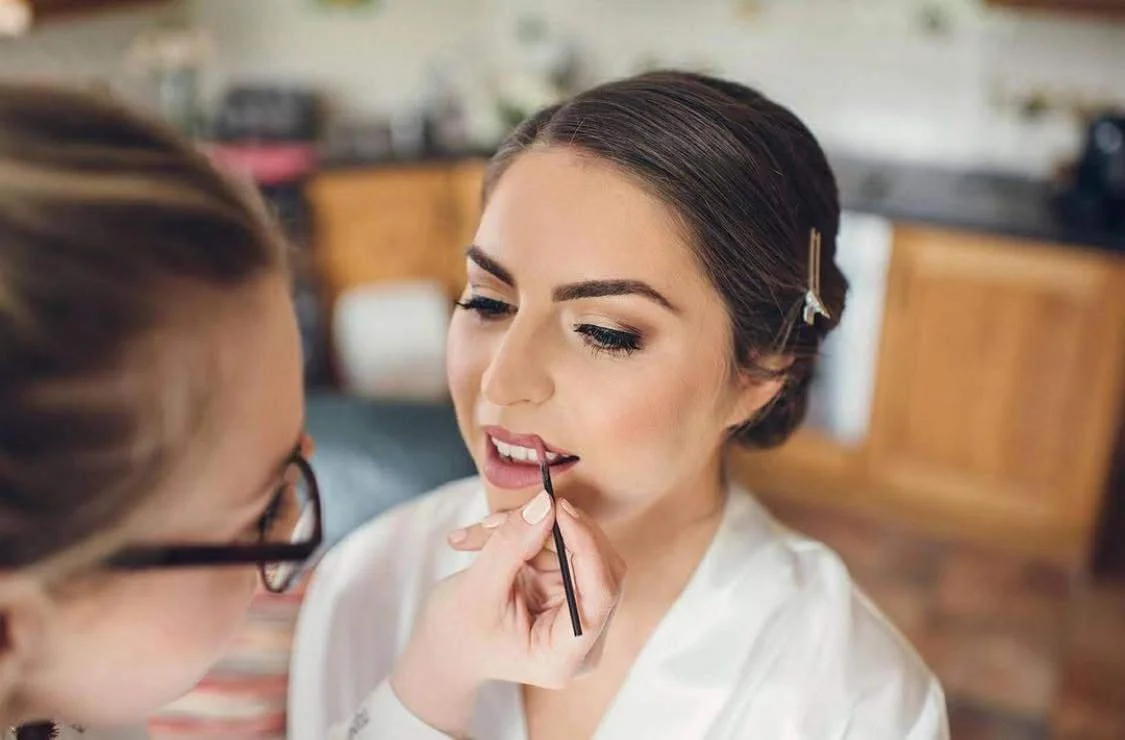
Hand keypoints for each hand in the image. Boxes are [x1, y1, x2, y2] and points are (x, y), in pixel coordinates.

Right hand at [390, 491, 624, 735]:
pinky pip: (559, 545)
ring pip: (577, 547)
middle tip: (522, 509)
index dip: (586, 547)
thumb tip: (546, 505)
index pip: (600, 595)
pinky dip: (527, 533)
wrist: (444, 647)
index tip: (559, 509)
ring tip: (486, 529)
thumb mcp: (478, 590)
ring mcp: (575, 609)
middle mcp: (581, 635)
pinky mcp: (564, 586)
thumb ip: (512, 545)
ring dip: (534, 528)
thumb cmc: (455, 634)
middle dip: (558, 531)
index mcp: (563, 657)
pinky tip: (488, 534)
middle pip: (597, 566)